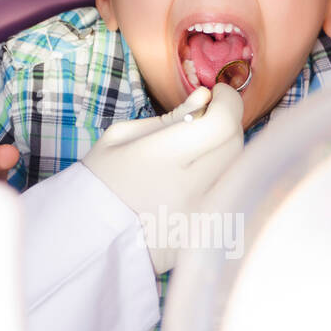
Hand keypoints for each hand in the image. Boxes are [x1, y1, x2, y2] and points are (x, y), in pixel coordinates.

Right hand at [81, 84, 243, 272]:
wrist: (92, 237)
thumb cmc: (101, 180)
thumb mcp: (121, 137)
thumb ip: (169, 117)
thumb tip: (205, 98)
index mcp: (161, 158)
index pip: (221, 124)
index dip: (229, 101)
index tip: (219, 93)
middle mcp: (188, 188)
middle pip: (235, 144)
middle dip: (227, 122)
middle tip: (208, 118)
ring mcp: (202, 215)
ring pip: (238, 169)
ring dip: (226, 150)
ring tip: (199, 150)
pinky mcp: (208, 233)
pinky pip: (229, 195)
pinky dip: (220, 178)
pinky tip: (197, 178)